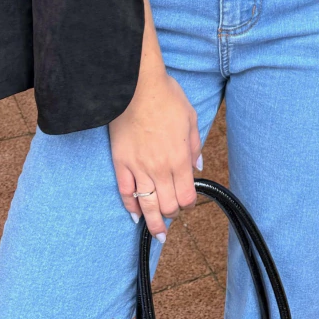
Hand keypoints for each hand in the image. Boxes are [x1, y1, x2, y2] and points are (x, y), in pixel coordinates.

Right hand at [109, 68, 201, 238]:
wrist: (136, 84)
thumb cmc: (166, 96)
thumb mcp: (190, 117)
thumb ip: (195, 146)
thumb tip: (197, 168)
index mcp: (179, 158)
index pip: (186, 196)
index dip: (189, 204)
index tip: (188, 202)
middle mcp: (160, 168)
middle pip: (167, 205)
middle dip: (172, 214)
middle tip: (173, 215)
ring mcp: (138, 167)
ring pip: (147, 205)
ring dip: (153, 223)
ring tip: (157, 234)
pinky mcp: (120, 163)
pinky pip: (125, 192)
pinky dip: (130, 206)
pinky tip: (135, 214)